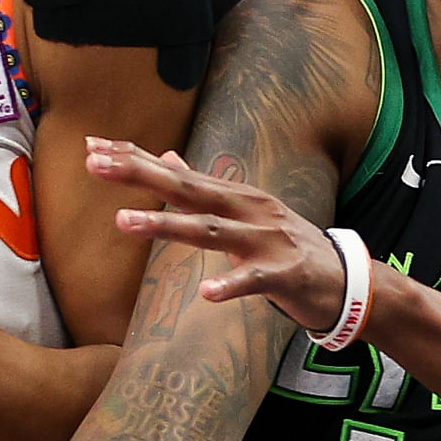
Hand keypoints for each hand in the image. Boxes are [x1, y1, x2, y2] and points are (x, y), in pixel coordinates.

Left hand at [83, 139, 348, 331]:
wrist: (348, 280)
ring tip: (122, 221)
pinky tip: (206, 294)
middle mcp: (248, 209)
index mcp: (235, 195)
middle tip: (95, 165)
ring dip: (165, 226)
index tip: (93, 146)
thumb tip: (168, 158)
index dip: (135, 158)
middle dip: (140, 176)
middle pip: (187, 189)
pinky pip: (252, 282)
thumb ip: (204, 188)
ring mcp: (266, 241)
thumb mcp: (246, 211)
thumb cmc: (287, 247)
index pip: (177, 171)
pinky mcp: (284, 275)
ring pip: (210, 230)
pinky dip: (229, 286)